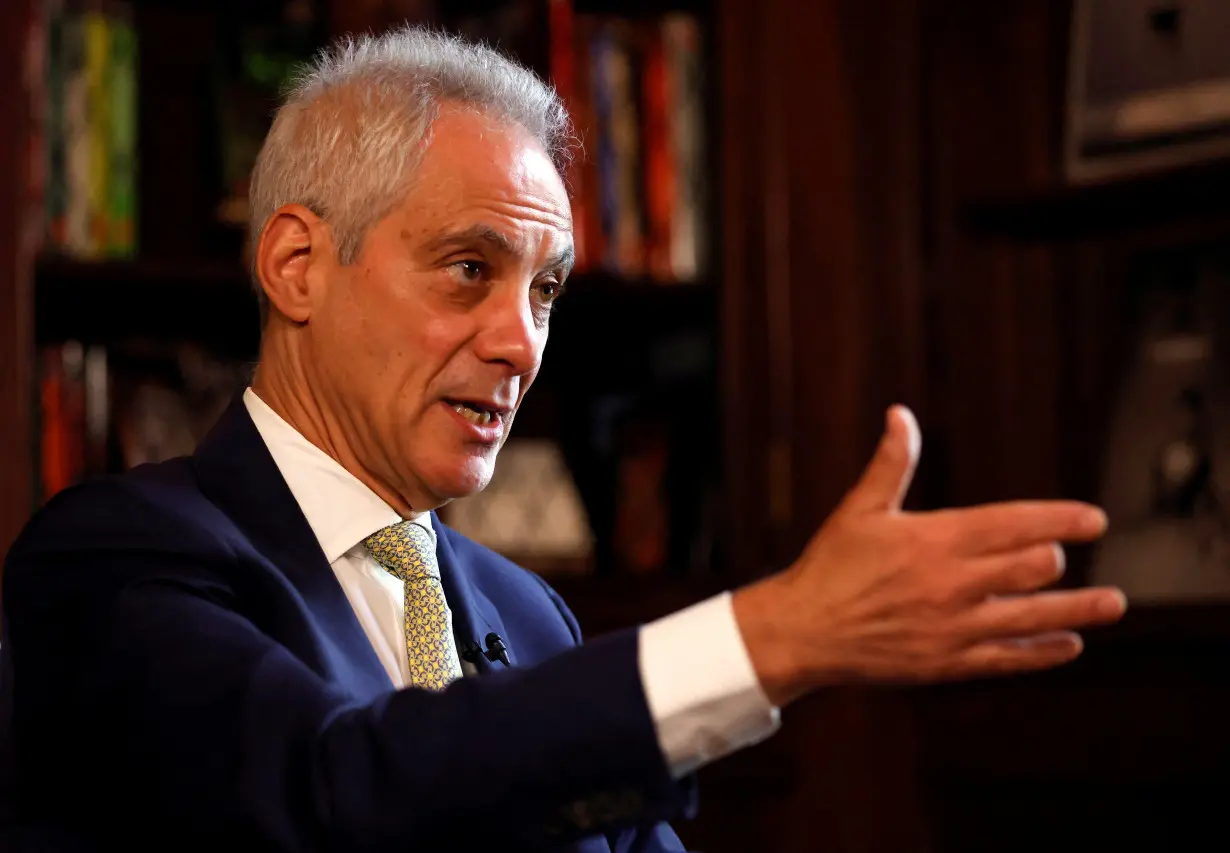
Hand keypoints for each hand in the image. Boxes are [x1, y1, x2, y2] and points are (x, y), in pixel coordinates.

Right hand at [732, 405, 1126, 706]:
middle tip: (1060, 557)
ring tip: (1113, 603)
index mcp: (935, 539)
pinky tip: (1070, 644)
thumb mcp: (858, 509)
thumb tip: (900, 414)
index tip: (1095, 520)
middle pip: (1033, 567)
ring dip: (1079, 608)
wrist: (803, 631)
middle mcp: (953, 583)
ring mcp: (955, 626)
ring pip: (1034, 614)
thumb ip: (890, 463)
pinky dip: (1045, 651)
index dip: (1061, 519)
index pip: (1015, 523)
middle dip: (1053, 558)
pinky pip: (1010, 657)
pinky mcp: (950, 662)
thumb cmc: (830, 565)